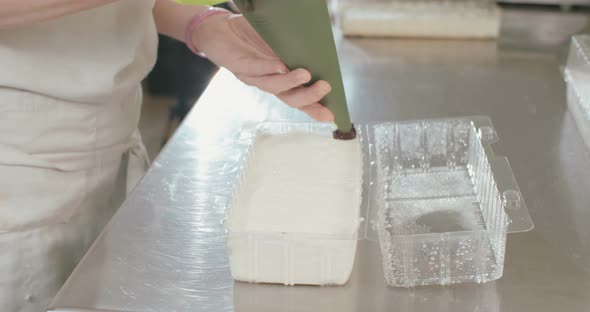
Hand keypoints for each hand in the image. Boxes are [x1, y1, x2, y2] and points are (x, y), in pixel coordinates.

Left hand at [192, 12, 333, 121]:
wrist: (220, 28)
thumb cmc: (252, 36)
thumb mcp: (279, 43)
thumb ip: (294, 50)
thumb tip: (316, 50)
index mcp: (279, 81)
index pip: (299, 99)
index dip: (314, 108)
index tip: (332, 115)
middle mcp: (266, 83)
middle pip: (289, 98)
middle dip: (308, 96)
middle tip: (325, 87)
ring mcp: (252, 77)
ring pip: (272, 86)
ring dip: (290, 82)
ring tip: (305, 74)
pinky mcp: (238, 65)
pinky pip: (254, 68)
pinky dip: (268, 67)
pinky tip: (280, 65)